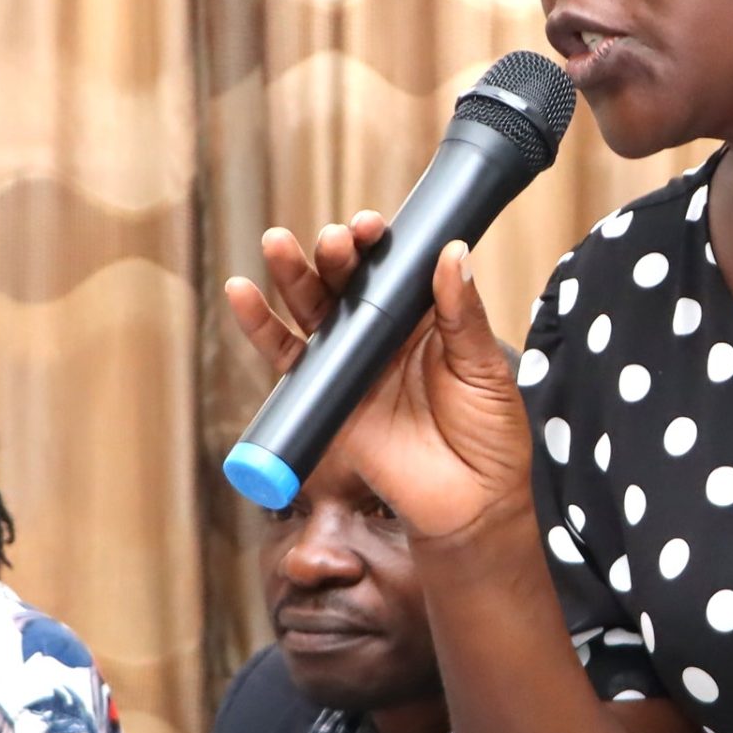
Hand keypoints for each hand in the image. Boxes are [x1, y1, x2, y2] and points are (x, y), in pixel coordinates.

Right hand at [225, 216, 532, 542]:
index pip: (393, 268)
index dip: (378, 244)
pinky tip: (241, 294)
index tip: (371, 227)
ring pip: (313, 310)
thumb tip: (452, 252)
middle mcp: (383, 335)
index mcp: (424, 319)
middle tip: (333, 242)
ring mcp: (352, 365)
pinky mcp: (326, 398)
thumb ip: (463, 313)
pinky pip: (287, 359)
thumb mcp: (484, 367)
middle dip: (334, 255)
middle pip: (347, 282)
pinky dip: (260, 327)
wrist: (472, 505)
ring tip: (278, 245)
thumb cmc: (490, 435)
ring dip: (293, 276)